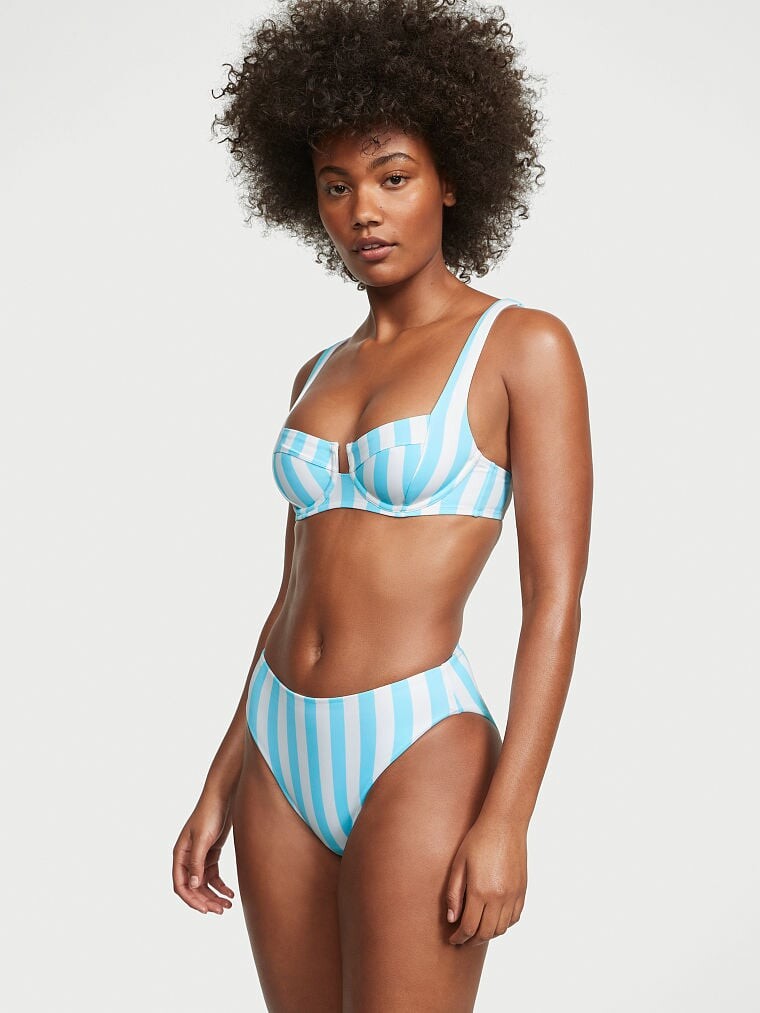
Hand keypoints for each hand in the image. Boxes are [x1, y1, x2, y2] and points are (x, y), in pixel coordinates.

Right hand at [172, 792, 235, 914]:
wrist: (223, 797)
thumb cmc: (209, 814)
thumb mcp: (202, 839)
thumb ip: (196, 862)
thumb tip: (193, 885)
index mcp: (179, 854)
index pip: (180, 884)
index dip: (191, 900)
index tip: (205, 910)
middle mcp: (187, 858)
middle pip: (193, 887)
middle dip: (206, 901)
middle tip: (220, 911)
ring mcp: (200, 857)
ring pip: (204, 884)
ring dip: (214, 896)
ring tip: (227, 906)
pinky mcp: (212, 854)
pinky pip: (214, 876)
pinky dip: (221, 886)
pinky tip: (230, 893)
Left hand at [445, 817, 526, 945]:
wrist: (504, 825)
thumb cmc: (478, 840)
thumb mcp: (459, 864)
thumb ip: (454, 894)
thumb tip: (452, 919)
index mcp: (480, 891)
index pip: (469, 927)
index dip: (459, 938)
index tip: (453, 939)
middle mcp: (499, 898)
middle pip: (486, 933)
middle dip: (472, 940)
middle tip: (462, 940)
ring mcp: (513, 895)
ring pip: (502, 929)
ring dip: (488, 935)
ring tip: (476, 931)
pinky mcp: (522, 891)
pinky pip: (514, 918)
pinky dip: (504, 925)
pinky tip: (494, 920)